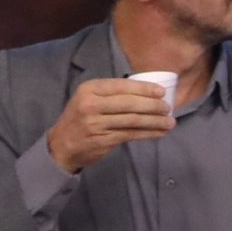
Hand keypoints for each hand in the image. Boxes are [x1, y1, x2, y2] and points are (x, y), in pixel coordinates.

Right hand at [45, 77, 176, 173]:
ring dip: (154, 121)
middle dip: (152, 105)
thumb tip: (146, 92)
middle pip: (129, 103)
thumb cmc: (80, 118)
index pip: (121, 86)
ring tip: (169, 122)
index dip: (143, 88)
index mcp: (89, 89)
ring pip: (132, 120)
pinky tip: (159, 132)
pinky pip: (130, 134)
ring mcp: (96, 123)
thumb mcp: (88, 99)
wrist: (61, 144)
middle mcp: (91, 104)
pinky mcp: (102, 140)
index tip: (161, 92)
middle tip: (168, 107)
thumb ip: (110, 94)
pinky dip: (147, 133)